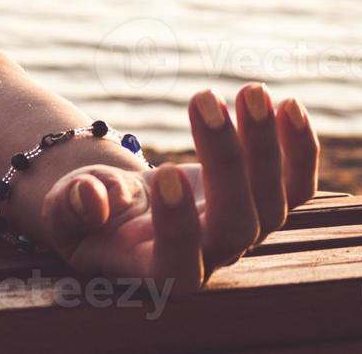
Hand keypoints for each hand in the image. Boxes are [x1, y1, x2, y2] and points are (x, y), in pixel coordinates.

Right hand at [37, 85, 318, 291]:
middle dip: (227, 161)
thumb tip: (93, 198)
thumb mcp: (63, 212)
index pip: (179, 263)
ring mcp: (242, 232)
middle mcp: (208, 258)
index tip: (164, 171)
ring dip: (266, 144)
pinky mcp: (261, 202)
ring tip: (250, 91)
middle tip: (202, 98)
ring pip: (274, 201)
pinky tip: (288, 105)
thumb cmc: (84, 212)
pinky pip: (296, 185)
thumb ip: (71, 208)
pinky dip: (298, 149)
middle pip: (236, 225)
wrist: (115, 207)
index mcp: (155, 271)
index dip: (178, 225)